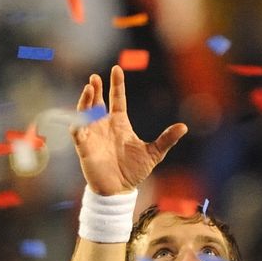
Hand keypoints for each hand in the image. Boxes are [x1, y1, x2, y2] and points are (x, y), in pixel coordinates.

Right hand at [71, 66, 186, 195]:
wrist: (119, 191)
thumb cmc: (133, 171)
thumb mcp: (153, 154)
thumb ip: (166, 139)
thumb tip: (184, 127)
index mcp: (120, 124)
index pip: (117, 99)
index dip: (116, 85)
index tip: (117, 69)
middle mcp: (104, 125)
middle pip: (98, 102)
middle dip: (95, 89)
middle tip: (95, 77)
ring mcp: (93, 135)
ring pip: (85, 112)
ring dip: (85, 101)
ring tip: (89, 88)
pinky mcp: (84, 147)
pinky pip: (77, 131)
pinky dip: (77, 123)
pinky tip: (80, 115)